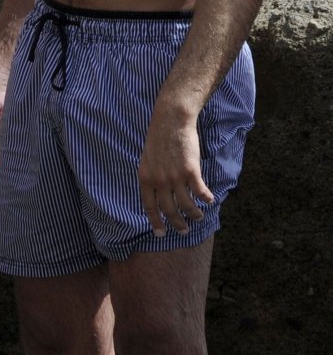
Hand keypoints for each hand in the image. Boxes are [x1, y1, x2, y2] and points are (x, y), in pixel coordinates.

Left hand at [138, 106, 213, 235]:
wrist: (171, 120)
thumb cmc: (159, 138)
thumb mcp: (147, 159)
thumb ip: (152, 177)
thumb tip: (157, 193)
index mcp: (145, 178)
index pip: (149, 207)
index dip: (155, 222)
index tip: (161, 234)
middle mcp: (159, 181)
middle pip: (169, 210)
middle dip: (177, 223)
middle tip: (183, 231)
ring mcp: (174, 177)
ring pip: (186, 205)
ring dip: (194, 214)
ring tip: (198, 217)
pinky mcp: (190, 171)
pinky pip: (200, 192)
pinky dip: (206, 199)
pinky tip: (210, 201)